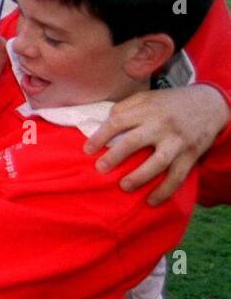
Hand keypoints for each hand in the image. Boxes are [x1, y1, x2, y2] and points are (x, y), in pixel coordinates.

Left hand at [84, 83, 229, 204]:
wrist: (209, 104)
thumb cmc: (169, 103)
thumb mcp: (147, 97)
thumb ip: (125, 107)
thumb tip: (104, 123)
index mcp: (147, 109)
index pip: (118, 121)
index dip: (101, 136)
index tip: (87, 149)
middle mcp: (161, 125)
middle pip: (134, 141)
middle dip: (115, 156)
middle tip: (100, 168)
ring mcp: (177, 141)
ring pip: (157, 162)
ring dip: (139, 177)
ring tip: (124, 186)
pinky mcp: (190, 155)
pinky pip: (177, 176)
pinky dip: (165, 190)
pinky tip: (151, 201)